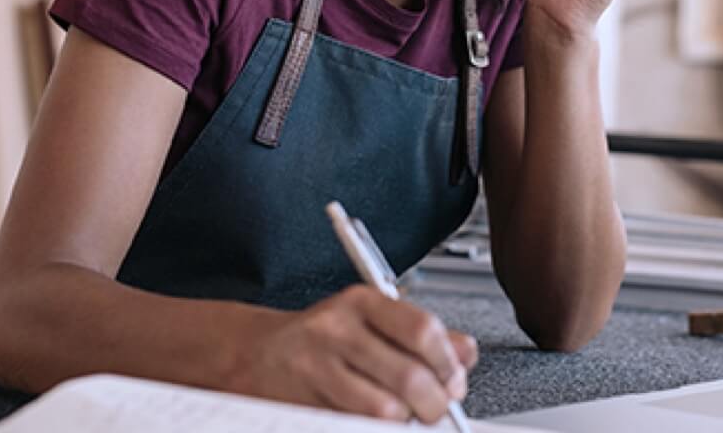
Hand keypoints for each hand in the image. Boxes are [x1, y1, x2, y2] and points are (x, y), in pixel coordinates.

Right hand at [230, 285, 477, 422]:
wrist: (255, 354)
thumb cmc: (323, 338)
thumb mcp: (372, 320)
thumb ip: (422, 335)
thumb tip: (467, 353)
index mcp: (360, 302)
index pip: (421, 329)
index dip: (447, 362)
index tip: (454, 381)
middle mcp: (336, 330)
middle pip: (408, 376)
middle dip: (433, 404)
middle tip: (435, 410)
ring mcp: (314, 368)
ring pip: (383, 410)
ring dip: (402, 422)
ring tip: (400, 417)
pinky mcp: (299, 404)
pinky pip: (351, 425)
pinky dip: (371, 430)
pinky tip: (371, 422)